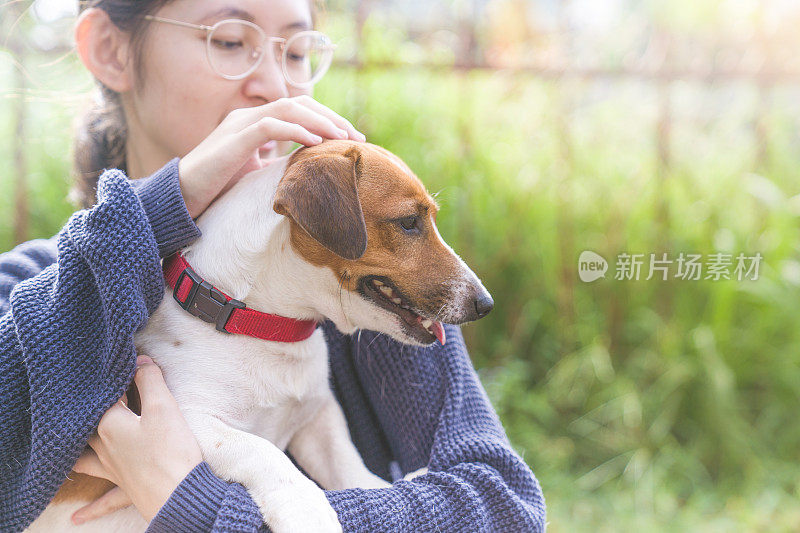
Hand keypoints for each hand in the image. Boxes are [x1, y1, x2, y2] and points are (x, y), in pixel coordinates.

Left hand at [71, 355, 202, 523]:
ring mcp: (112, 469)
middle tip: (99, 398)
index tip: (129, 366)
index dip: (118, 379)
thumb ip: (150, 380)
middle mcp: (104, 447)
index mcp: (110, 424)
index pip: (106, 395)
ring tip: (68, 449)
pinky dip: (90, 509)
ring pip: (85, 459)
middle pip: (89, 424)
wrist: (179, 495)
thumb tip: (139, 361)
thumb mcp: (164, 407)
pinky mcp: (125, 488)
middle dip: (91, 410)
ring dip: (76, 453)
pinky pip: (104, 499)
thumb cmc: (171, 450)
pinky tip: (75, 517)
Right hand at [178, 95, 365, 217]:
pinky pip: (270, 126)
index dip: (327, 120)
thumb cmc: (217, 191)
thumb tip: (308, 174)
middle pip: (300, 104)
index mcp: (255, 124)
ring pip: (289, 110)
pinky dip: (296, 131)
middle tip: (357, 137)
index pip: (298, 110)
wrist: (180, 198)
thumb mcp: (256, 177)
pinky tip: (317, 143)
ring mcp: (240, 124)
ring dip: (320, 122)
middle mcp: (249, 118)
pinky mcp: (235, 139)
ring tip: (343, 138)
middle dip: (332, 118)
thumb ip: (278, 168)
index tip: (351, 140)